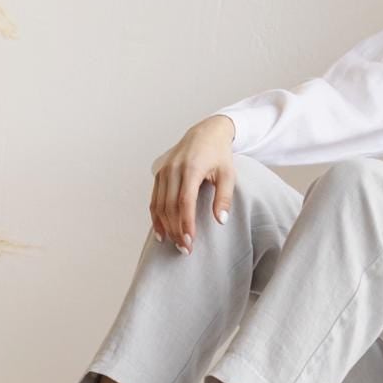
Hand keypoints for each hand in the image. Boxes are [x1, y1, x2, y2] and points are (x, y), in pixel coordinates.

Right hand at [149, 116, 236, 253]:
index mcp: (191, 168)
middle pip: (170, 206)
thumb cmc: (219, 155)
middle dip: (176, 230)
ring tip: (175, 244)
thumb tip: (221, 220)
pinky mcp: (159, 174)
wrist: (205, 133)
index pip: (185, 201)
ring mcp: (163, 171)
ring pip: (160, 205)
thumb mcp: (228, 173)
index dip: (186, 223)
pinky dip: (156, 218)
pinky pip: (154, 200)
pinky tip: (161, 233)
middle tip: (185, 249)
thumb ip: (224, 197)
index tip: (190, 241)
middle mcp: (173, 169)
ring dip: (166, 227)